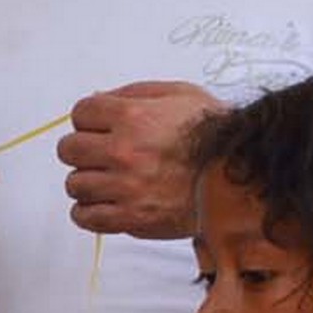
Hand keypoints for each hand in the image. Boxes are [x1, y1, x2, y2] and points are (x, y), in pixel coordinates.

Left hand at [55, 82, 217, 240]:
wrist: (243, 178)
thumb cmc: (215, 135)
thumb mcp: (180, 95)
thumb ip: (134, 93)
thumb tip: (98, 98)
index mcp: (133, 117)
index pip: (80, 113)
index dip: (90, 119)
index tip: (102, 127)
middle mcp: (124, 152)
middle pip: (69, 150)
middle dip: (84, 150)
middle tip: (104, 155)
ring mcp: (127, 187)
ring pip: (75, 185)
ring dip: (89, 182)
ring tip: (111, 181)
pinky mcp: (134, 218)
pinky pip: (86, 217)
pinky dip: (90, 212)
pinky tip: (106, 204)